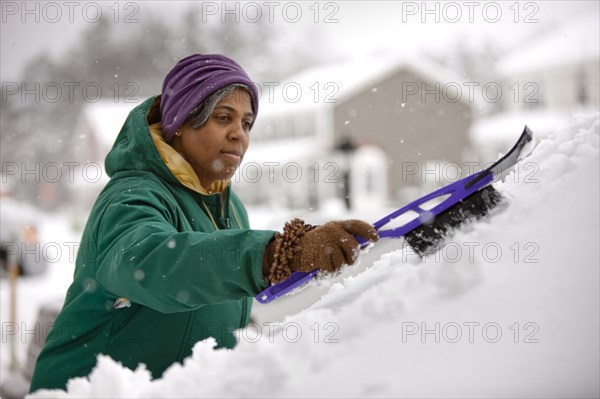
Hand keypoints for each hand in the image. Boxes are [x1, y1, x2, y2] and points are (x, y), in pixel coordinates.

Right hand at [263, 219, 378, 283]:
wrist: (292, 251)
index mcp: (336, 225)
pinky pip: (333, 270)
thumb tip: (367, 244)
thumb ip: (346, 238)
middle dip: (352, 259)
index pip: (357, 225)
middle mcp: (333, 231)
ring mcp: (326, 242)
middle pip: (354, 249)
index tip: (376, 238)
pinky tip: (320, 266)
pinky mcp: (320, 255)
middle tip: (347, 262)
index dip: (369, 231)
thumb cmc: (315, 246)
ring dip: (338, 267)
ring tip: (327, 263)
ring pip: (344, 262)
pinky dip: (328, 272)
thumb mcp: (330, 237)